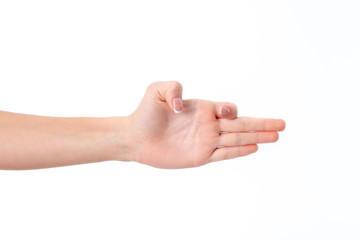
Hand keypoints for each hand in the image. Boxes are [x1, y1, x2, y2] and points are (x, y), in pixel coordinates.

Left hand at [127, 81, 285, 168]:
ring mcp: (206, 141)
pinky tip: (254, 148)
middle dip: (262, 124)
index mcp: (202, 108)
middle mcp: (208, 125)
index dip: (231, 110)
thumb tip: (183, 104)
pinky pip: (224, 154)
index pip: (227, 109)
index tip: (223, 113)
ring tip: (276, 136)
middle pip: (241, 125)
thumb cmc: (145, 113)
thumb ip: (172, 88)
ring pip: (237, 140)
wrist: (135, 137)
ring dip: (257, 138)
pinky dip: (239, 152)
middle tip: (283, 125)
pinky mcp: (200, 156)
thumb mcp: (156, 90)